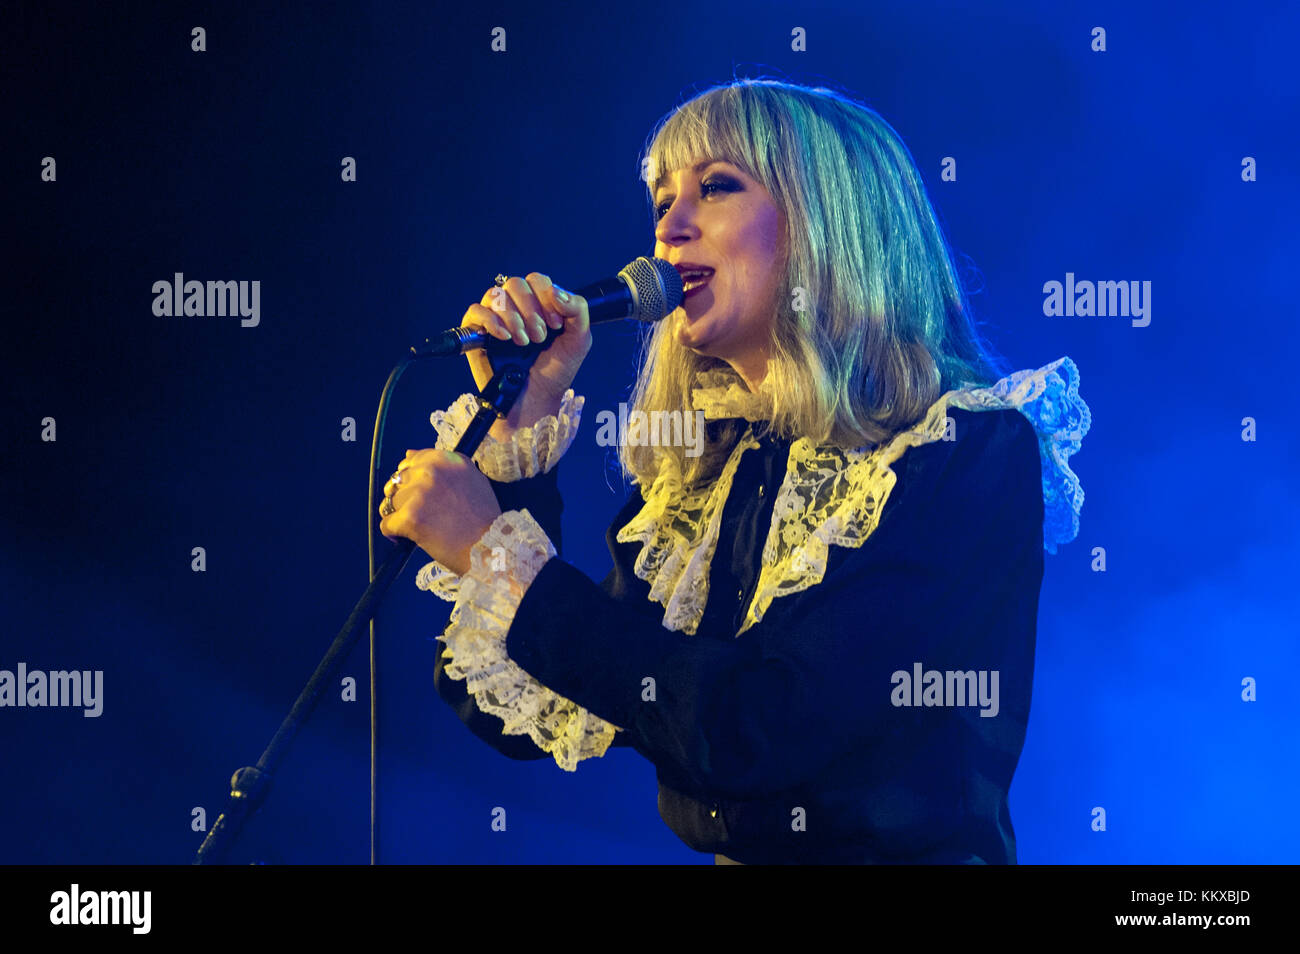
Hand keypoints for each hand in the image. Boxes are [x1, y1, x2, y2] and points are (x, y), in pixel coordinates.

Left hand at [379, 449, 501, 574]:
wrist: (491, 547)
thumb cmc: (483, 518)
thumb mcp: (471, 479)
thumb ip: (442, 465)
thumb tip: (408, 454)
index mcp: (447, 459)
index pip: (410, 461)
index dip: (411, 480)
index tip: (417, 494)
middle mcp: (432, 471)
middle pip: (397, 481)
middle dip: (403, 498)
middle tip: (419, 514)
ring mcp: (419, 494)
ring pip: (390, 503)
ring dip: (399, 516)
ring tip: (418, 528)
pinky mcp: (410, 518)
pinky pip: (386, 524)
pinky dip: (394, 533)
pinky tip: (407, 538)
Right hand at [460, 273, 592, 417]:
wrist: (536, 398)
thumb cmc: (556, 371)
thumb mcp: (579, 339)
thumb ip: (578, 310)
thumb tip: (556, 291)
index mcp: (539, 303)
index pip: (537, 280)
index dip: (546, 296)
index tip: (556, 324)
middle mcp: (516, 307)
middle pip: (515, 283)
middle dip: (530, 310)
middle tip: (540, 337)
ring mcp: (495, 318)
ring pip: (496, 294)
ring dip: (513, 317)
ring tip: (524, 342)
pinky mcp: (476, 332)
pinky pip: (476, 311)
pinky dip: (491, 321)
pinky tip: (505, 337)